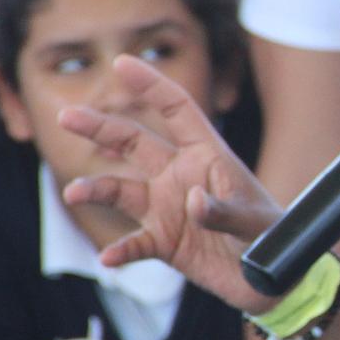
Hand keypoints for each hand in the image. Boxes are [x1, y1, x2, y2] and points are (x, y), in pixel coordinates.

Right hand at [58, 55, 284, 312]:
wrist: (273, 278)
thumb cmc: (273, 236)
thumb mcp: (254, 220)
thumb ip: (224, 210)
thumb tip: (192, 199)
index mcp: (207, 155)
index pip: (176, 110)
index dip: (151, 85)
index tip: (122, 62)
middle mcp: (180, 176)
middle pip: (133, 143)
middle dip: (100, 128)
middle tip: (66, 116)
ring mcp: (167, 209)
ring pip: (120, 191)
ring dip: (95, 189)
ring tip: (74, 193)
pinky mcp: (164, 243)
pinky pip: (133, 244)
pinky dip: (120, 250)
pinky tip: (109, 257)